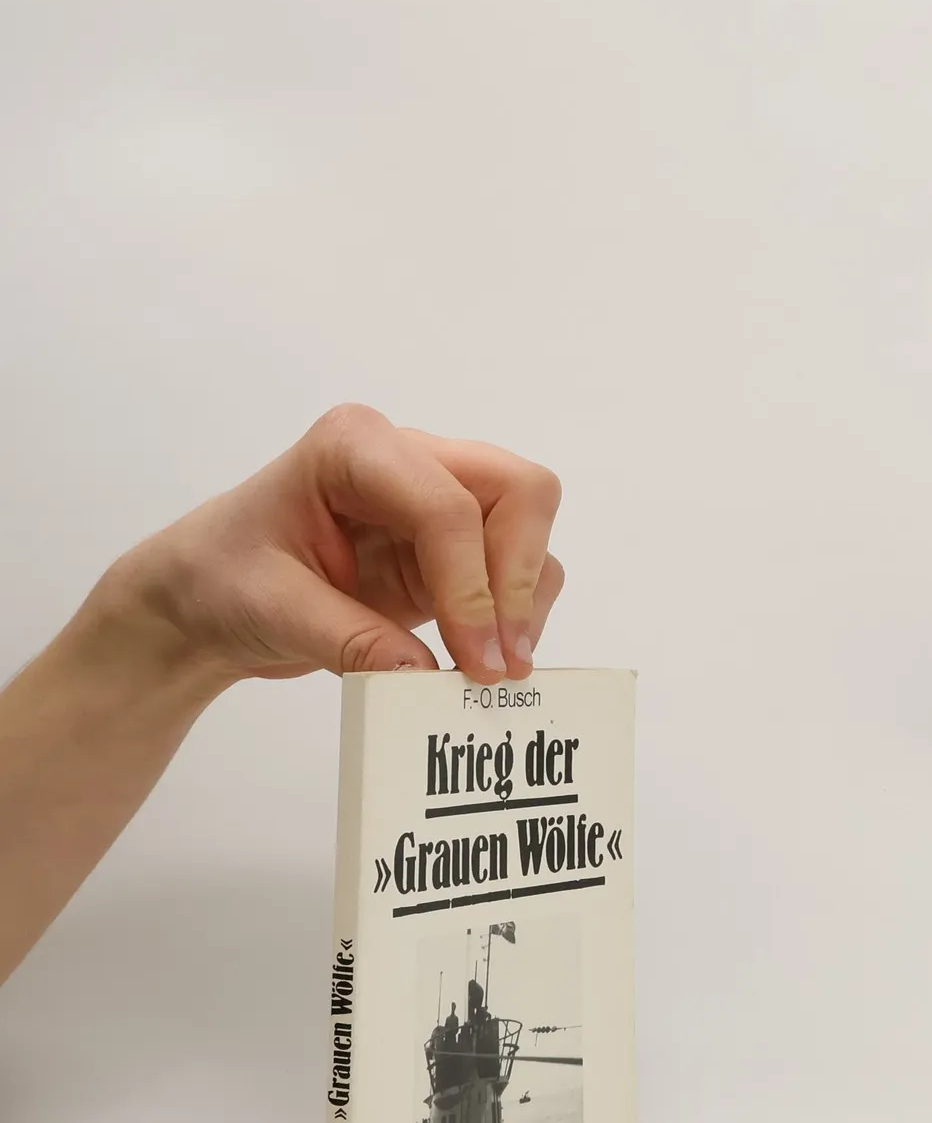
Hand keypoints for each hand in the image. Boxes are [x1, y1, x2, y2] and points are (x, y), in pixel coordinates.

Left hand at [85, 403, 564, 688]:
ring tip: (498, 669)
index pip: (446, 504)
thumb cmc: (221, 580)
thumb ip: (347, 638)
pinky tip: (488, 657)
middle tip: (501, 658)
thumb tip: (423, 674)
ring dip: (526, 599)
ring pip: (531, 525)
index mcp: (354, 448)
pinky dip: (519, 612)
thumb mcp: (269, 609)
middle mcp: (412, 459)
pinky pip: (521, 565)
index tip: (474, 658)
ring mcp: (441, 499)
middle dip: (518, 576)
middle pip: (519, 490)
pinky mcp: (457, 547)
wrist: (209, 598)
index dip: (472, 584)